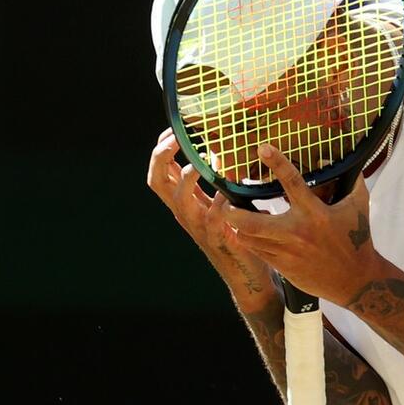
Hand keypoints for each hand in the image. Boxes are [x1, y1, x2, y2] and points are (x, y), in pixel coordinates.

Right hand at [146, 128, 273, 303]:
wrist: (247, 274)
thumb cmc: (236, 232)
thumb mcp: (220, 201)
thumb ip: (216, 178)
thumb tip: (220, 147)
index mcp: (184, 201)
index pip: (159, 171)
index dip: (160, 149)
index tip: (173, 130)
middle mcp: (185, 212)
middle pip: (156, 182)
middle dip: (161, 157)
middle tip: (175, 138)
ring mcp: (198, 227)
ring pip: (178, 201)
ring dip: (186, 179)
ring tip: (198, 164)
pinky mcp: (218, 239)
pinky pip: (212, 220)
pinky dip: (217, 204)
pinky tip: (225, 193)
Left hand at [221, 143, 385, 306]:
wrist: (355, 280)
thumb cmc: (358, 240)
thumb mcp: (360, 207)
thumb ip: (353, 182)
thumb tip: (350, 162)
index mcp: (315, 213)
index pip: (293, 182)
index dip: (277, 163)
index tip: (262, 148)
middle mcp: (297, 232)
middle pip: (252, 222)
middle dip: (231, 212)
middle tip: (222, 201)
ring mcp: (287, 252)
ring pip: (248, 238)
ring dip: (238, 225)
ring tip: (234, 215)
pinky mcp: (283, 267)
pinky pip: (256, 251)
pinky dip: (249, 240)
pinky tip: (248, 232)